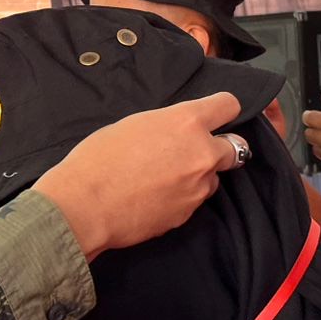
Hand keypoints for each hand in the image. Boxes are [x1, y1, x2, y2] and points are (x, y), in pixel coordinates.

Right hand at [34, 93, 244, 259]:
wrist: (85, 205)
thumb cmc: (98, 159)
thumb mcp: (134, 124)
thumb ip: (166, 126)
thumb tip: (175, 132)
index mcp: (187, 122)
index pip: (228, 105)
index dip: (222, 109)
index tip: (216, 114)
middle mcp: (202, 153)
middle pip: (235, 147)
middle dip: (218, 147)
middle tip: (192, 151)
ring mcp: (198, 186)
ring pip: (213, 177)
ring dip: (198, 175)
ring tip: (164, 178)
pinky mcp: (188, 213)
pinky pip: (193, 199)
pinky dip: (181, 197)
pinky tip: (154, 197)